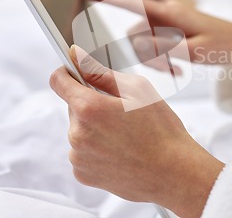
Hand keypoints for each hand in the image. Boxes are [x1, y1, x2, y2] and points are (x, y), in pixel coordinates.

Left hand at [50, 45, 224, 217]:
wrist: (173, 172)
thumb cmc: (161, 130)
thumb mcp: (138, 89)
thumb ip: (102, 72)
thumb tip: (78, 57)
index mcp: (89, 107)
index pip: (58, 81)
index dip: (67, 73)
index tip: (75, 73)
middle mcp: (77, 133)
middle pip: (74, 107)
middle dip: (92, 105)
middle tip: (122, 112)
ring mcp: (78, 156)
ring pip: (80, 131)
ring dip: (95, 128)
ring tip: (125, 136)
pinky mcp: (83, 174)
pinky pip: (83, 152)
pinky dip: (96, 149)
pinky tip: (120, 151)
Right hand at [83, 0, 231, 68]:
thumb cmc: (225, 45)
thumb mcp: (196, 50)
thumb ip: (164, 47)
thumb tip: (136, 43)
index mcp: (172, 13)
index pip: (133, 3)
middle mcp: (168, 15)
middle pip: (138, 32)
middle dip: (145, 53)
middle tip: (170, 68)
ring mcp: (171, 24)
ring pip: (146, 43)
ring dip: (156, 59)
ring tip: (178, 68)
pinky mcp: (175, 33)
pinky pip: (157, 47)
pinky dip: (163, 59)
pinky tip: (179, 68)